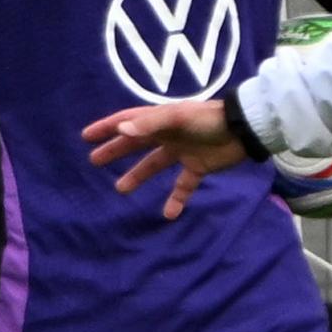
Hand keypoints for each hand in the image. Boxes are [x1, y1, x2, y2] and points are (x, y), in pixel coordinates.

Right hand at [81, 99, 242, 218]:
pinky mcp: (198, 167)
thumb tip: (121, 130)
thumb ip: (150, 124)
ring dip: (138, 176)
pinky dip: (176, 199)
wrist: (244, 130)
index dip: (107, 127)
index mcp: (160, 119)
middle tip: (95, 161)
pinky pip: (183, 185)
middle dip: (116, 151)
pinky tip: (169, 214)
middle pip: (136, 144)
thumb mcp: (177, 117)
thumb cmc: (209, 119)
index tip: (87, 137)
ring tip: (121, 189)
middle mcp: (168, 135)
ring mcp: (183, 152)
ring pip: (154, 165)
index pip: (128, 122)